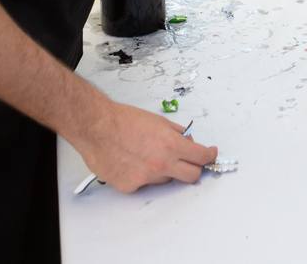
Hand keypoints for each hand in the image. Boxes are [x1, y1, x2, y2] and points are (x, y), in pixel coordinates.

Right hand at [71, 101, 216, 192]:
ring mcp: (145, 178)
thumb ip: (176, 133)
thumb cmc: (123, 120)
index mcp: (171, 145)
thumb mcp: (158, 121)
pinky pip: (144, 183)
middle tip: (188, 161)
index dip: (209, 155)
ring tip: (146, 155)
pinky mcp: (130, 186)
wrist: (96, 127)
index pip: (201, 157)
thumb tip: (187, 141)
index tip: (210, 154)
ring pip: (166, 179)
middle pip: (191, 176)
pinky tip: (131, 161)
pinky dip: (142, 175)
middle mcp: (161, 164)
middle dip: (193, 168)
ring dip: (164, 170)